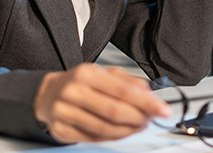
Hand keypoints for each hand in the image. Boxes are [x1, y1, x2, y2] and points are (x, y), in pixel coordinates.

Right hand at [33, 63, 171, 143]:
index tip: (163, 110)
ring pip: (105, 128)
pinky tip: (121, 131)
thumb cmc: (81, 82)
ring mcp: (64, 112)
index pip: (122, 90)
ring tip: (139, 125)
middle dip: (138, 118)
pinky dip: (112, 137)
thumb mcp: (104, 73)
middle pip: (114, 111)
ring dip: (128, 130)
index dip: (146, 102)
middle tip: (151, 119)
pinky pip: (93, 139)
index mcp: (87, 73)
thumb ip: (128, 81)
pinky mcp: (61, 130)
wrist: (48, 94)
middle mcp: (74, 91)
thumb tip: (149, 94)